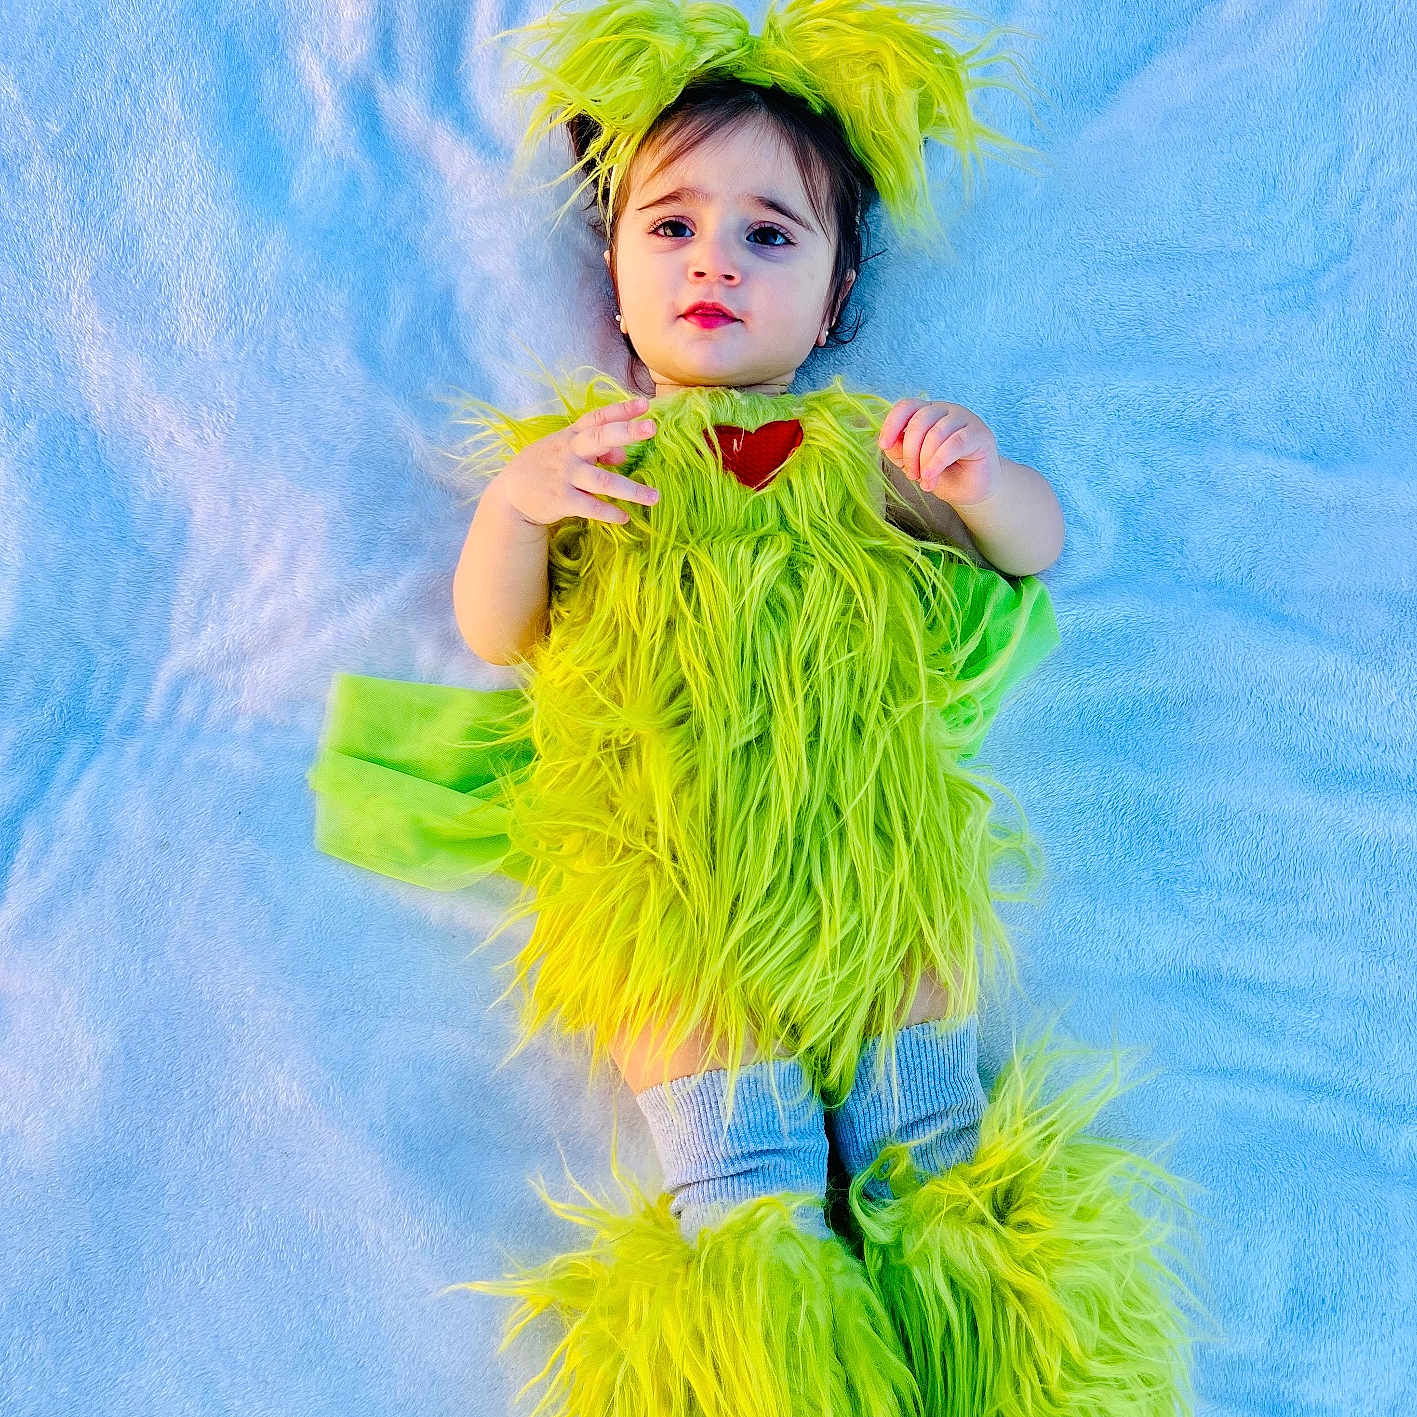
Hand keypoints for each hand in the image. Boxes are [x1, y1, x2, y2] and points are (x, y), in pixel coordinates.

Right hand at [497, 396, 660, 527]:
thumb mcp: (566, 451)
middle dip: (627, 432)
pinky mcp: (561, 501)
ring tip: (654, 497)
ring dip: (631, 490)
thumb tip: (623, 455)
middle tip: (652, 428)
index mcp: (571, 436)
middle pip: (600, 438)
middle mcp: (569, 452)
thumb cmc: (546, 467)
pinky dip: (609, 513)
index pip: (598, 418)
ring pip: (603, 481)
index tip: (645, 404)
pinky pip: (591, 507)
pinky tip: (624, 518)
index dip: (621, 409)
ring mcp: (565, 477)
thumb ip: (596, 450)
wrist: (511, 494)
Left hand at [877, 398, 1000, 507]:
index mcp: (928, 412)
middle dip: (910, 452)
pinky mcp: (979, 433)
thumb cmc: (944, 475)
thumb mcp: (914, 464)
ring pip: (935, 433)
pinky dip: (938, 463)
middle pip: (919, 421)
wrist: (971, 491)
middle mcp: (946, 410)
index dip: (892, 423)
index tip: (883, 445)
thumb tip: (888, 442)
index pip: (906, 406)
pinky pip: (954, 443)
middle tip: (911, 475)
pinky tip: (931, 479)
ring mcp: (965, 419)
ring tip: (925, 481)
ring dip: (925, 462)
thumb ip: (900, 451)